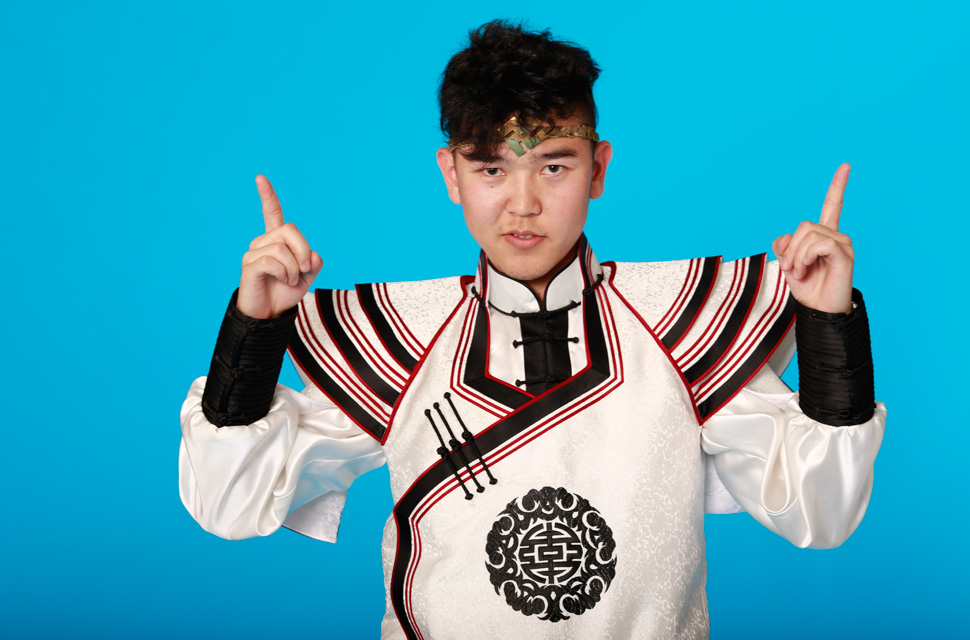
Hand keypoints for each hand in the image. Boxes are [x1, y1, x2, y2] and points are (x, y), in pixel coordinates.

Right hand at [236, 175, 323, 318]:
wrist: (270, 314)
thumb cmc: (285, 292)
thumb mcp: (308, 275)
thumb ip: (314, 261)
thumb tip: (312, 254)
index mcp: (276, 241)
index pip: (271, 214)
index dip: (267, 196)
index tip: (260, 177)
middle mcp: (262, 242)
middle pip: (289, 230)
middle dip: (304, 250)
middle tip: (306, 270)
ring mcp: (253, 252)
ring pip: (282, 248)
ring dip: (294, 268)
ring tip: (290, 280)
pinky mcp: (249, 265)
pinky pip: (273, 261)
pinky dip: (285, 273)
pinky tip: (282, 281)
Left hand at [772, 163, 854, 313]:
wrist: (819, 310)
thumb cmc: (808, 288)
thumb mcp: (787, 264)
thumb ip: (784, 246)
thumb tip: (785, 237)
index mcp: (824, 236)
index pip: (832, 206)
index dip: (838, 186)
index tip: (846, 166)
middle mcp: (836, 236)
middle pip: (804, 225)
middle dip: (791, 248)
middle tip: (791, 268)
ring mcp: (843, 244)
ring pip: (809, 234)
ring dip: (796, 255)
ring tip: (800, 271)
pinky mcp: (844, 254)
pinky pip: (820, 244)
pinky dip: (807, 256)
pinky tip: (808, 267)